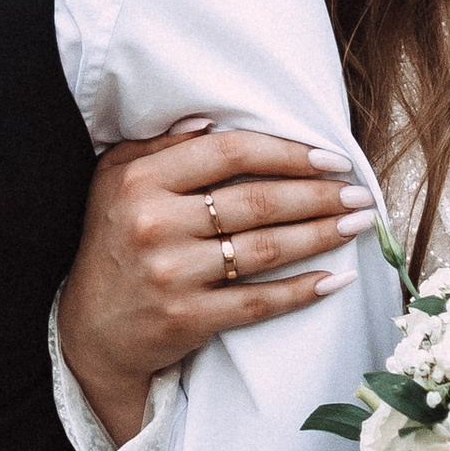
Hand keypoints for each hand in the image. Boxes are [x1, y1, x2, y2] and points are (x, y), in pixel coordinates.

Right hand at [55, 124, 374, 448]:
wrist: (89, 331)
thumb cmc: (113, 242)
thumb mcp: (115, 181)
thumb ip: (159, 146)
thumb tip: (208, 119)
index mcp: (143, 180)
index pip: (230, 154)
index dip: (288, 153)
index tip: (331, 159)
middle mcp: (155, 223)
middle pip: (257, 201)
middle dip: (319, 195)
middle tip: (360, 193)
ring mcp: (172, 274)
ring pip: (265, 249)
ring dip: (321, 235)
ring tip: (358, 224)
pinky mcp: (187, 318)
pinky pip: (258, 302)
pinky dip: (302, 291)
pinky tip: (336, 279)